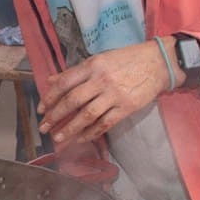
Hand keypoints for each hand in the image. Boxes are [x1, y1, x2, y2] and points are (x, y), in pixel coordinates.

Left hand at [39, 39, 170, 149]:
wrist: (158, 63)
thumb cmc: (126, 60)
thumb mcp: (99, 60)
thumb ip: (75, 72)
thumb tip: (51, 80)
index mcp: (92, 66)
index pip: (65, 82)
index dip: (50, 97)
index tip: (41, 109)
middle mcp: (101, 80)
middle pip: (73, 101)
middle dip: (55, 116)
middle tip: (44, 128)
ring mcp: (114, 95)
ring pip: (87, 115)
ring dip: (70, 129)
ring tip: (58, 139)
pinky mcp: (127, 107)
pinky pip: (105, 124)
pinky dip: (91, 133)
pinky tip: (81, 139)